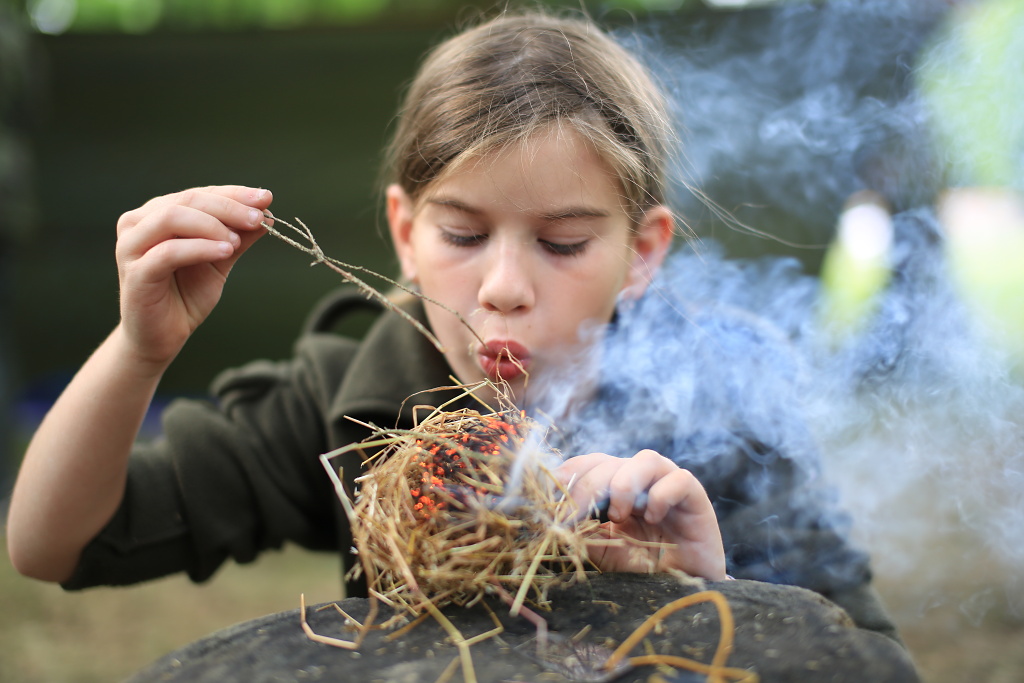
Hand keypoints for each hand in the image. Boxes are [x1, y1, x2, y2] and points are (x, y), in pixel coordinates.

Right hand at [114, 185, 272, 368]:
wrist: (162, 337)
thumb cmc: (187, 294)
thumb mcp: (220, 259)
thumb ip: (239, 236)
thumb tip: (268, 214)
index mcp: (158, 214)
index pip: (200, 194)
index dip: (234, 194)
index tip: (266, 198)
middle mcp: (139, 223)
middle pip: (188, 200)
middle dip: (228, 207)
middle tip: (259, 218)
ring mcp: (131, 246)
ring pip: (172, 218)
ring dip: (212, 225)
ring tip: (238, 241)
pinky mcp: (135, 273)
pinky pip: (168, 252)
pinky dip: (200, 248)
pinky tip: (225, 252)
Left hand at [557, 450, 725, 579]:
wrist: (681, 588)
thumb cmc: (643, 566)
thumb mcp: (603, 550)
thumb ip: (582, 532)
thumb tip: (554, 521)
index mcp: (614, 484)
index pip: (587, 464)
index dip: (568, 475)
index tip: (549, 499)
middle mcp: (639, 477)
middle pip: (609, 462)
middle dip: (587, 488)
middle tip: (575, 518)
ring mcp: (667, 482)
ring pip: (645, 459)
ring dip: (624, 484)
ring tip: (618, 516)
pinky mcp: (694, 495)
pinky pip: (679, 479)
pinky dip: (662, 495)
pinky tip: (653, 519)